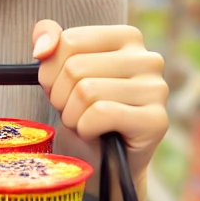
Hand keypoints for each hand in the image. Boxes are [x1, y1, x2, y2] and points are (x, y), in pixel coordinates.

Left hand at [32, 21, 168, 177]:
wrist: (101, 162)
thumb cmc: (82, 111)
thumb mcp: (59, 71)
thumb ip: (49, 39)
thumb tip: (43, 48)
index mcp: (128, 38)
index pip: (70, 41)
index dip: (51, 71)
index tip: (61, 87)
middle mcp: (149, 59)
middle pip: (75, 67)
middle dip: (61, 97)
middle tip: (74, 111)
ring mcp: (157, 89)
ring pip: (87, 91)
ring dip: (72, 115)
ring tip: (85, 123)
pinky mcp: (157, 120)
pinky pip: (101, 114)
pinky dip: (86, 128)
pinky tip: (97, 134)